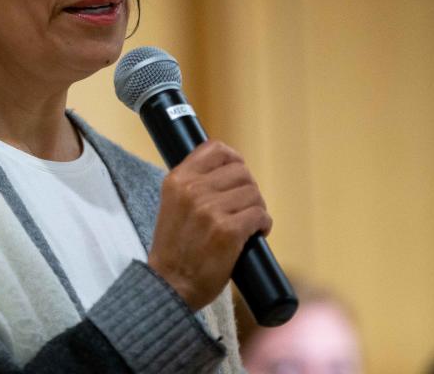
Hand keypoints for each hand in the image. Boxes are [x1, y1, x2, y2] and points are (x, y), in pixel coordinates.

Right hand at [147, 140, 271, 310]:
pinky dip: (263, 225)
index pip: (215, 149)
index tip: (237, 173)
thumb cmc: (175, 247)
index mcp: (177, 180)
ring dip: (256, 209)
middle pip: (241, 172)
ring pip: (253, 194)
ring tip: (247, 224)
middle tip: (243, 208)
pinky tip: (255, 234)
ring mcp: (210, 210)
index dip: (233, 159)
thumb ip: (193, 184)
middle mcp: (193, 191)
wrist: (170, 285)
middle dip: (248, 189)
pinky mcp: (228, 232)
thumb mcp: (172, 204)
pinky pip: (260, 215)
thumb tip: (229, 168)